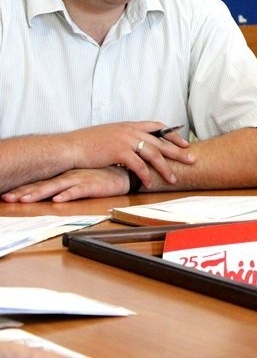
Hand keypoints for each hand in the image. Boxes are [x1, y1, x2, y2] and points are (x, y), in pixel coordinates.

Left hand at [1, 166, 131, 202]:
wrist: (128, 173)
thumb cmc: (104, 176)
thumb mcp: (82, 178)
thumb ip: (67, 183)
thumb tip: (50, 192)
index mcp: (65, 175)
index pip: (39, 182)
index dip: (23, 189)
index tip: (7, 195)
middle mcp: (69, 177)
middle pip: (42, 185)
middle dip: (23, 192)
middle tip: (7, 198)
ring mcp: (80, 180)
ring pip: (56, 188)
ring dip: (40, 193)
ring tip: (25, 200)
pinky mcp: (94, 185)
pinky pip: (78, 191)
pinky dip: (67, 195)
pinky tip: (57, 200)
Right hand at [65, 122, 194, 189]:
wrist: (71, 146)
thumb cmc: (88, 143)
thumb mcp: (111, 134)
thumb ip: (126, 137)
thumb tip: (136, 144)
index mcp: (130, 125)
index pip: (158, 126)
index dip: (172, 135)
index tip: (184, 143)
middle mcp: (131, 130)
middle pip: (161, 142)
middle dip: (179, 151)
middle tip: (192, 159)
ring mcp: (125, 140)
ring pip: (153, 154)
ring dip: (165, 168)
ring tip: (174, 178)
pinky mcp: (119, 152)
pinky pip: (138, 165)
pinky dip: (146, 175)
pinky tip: (150, 183)